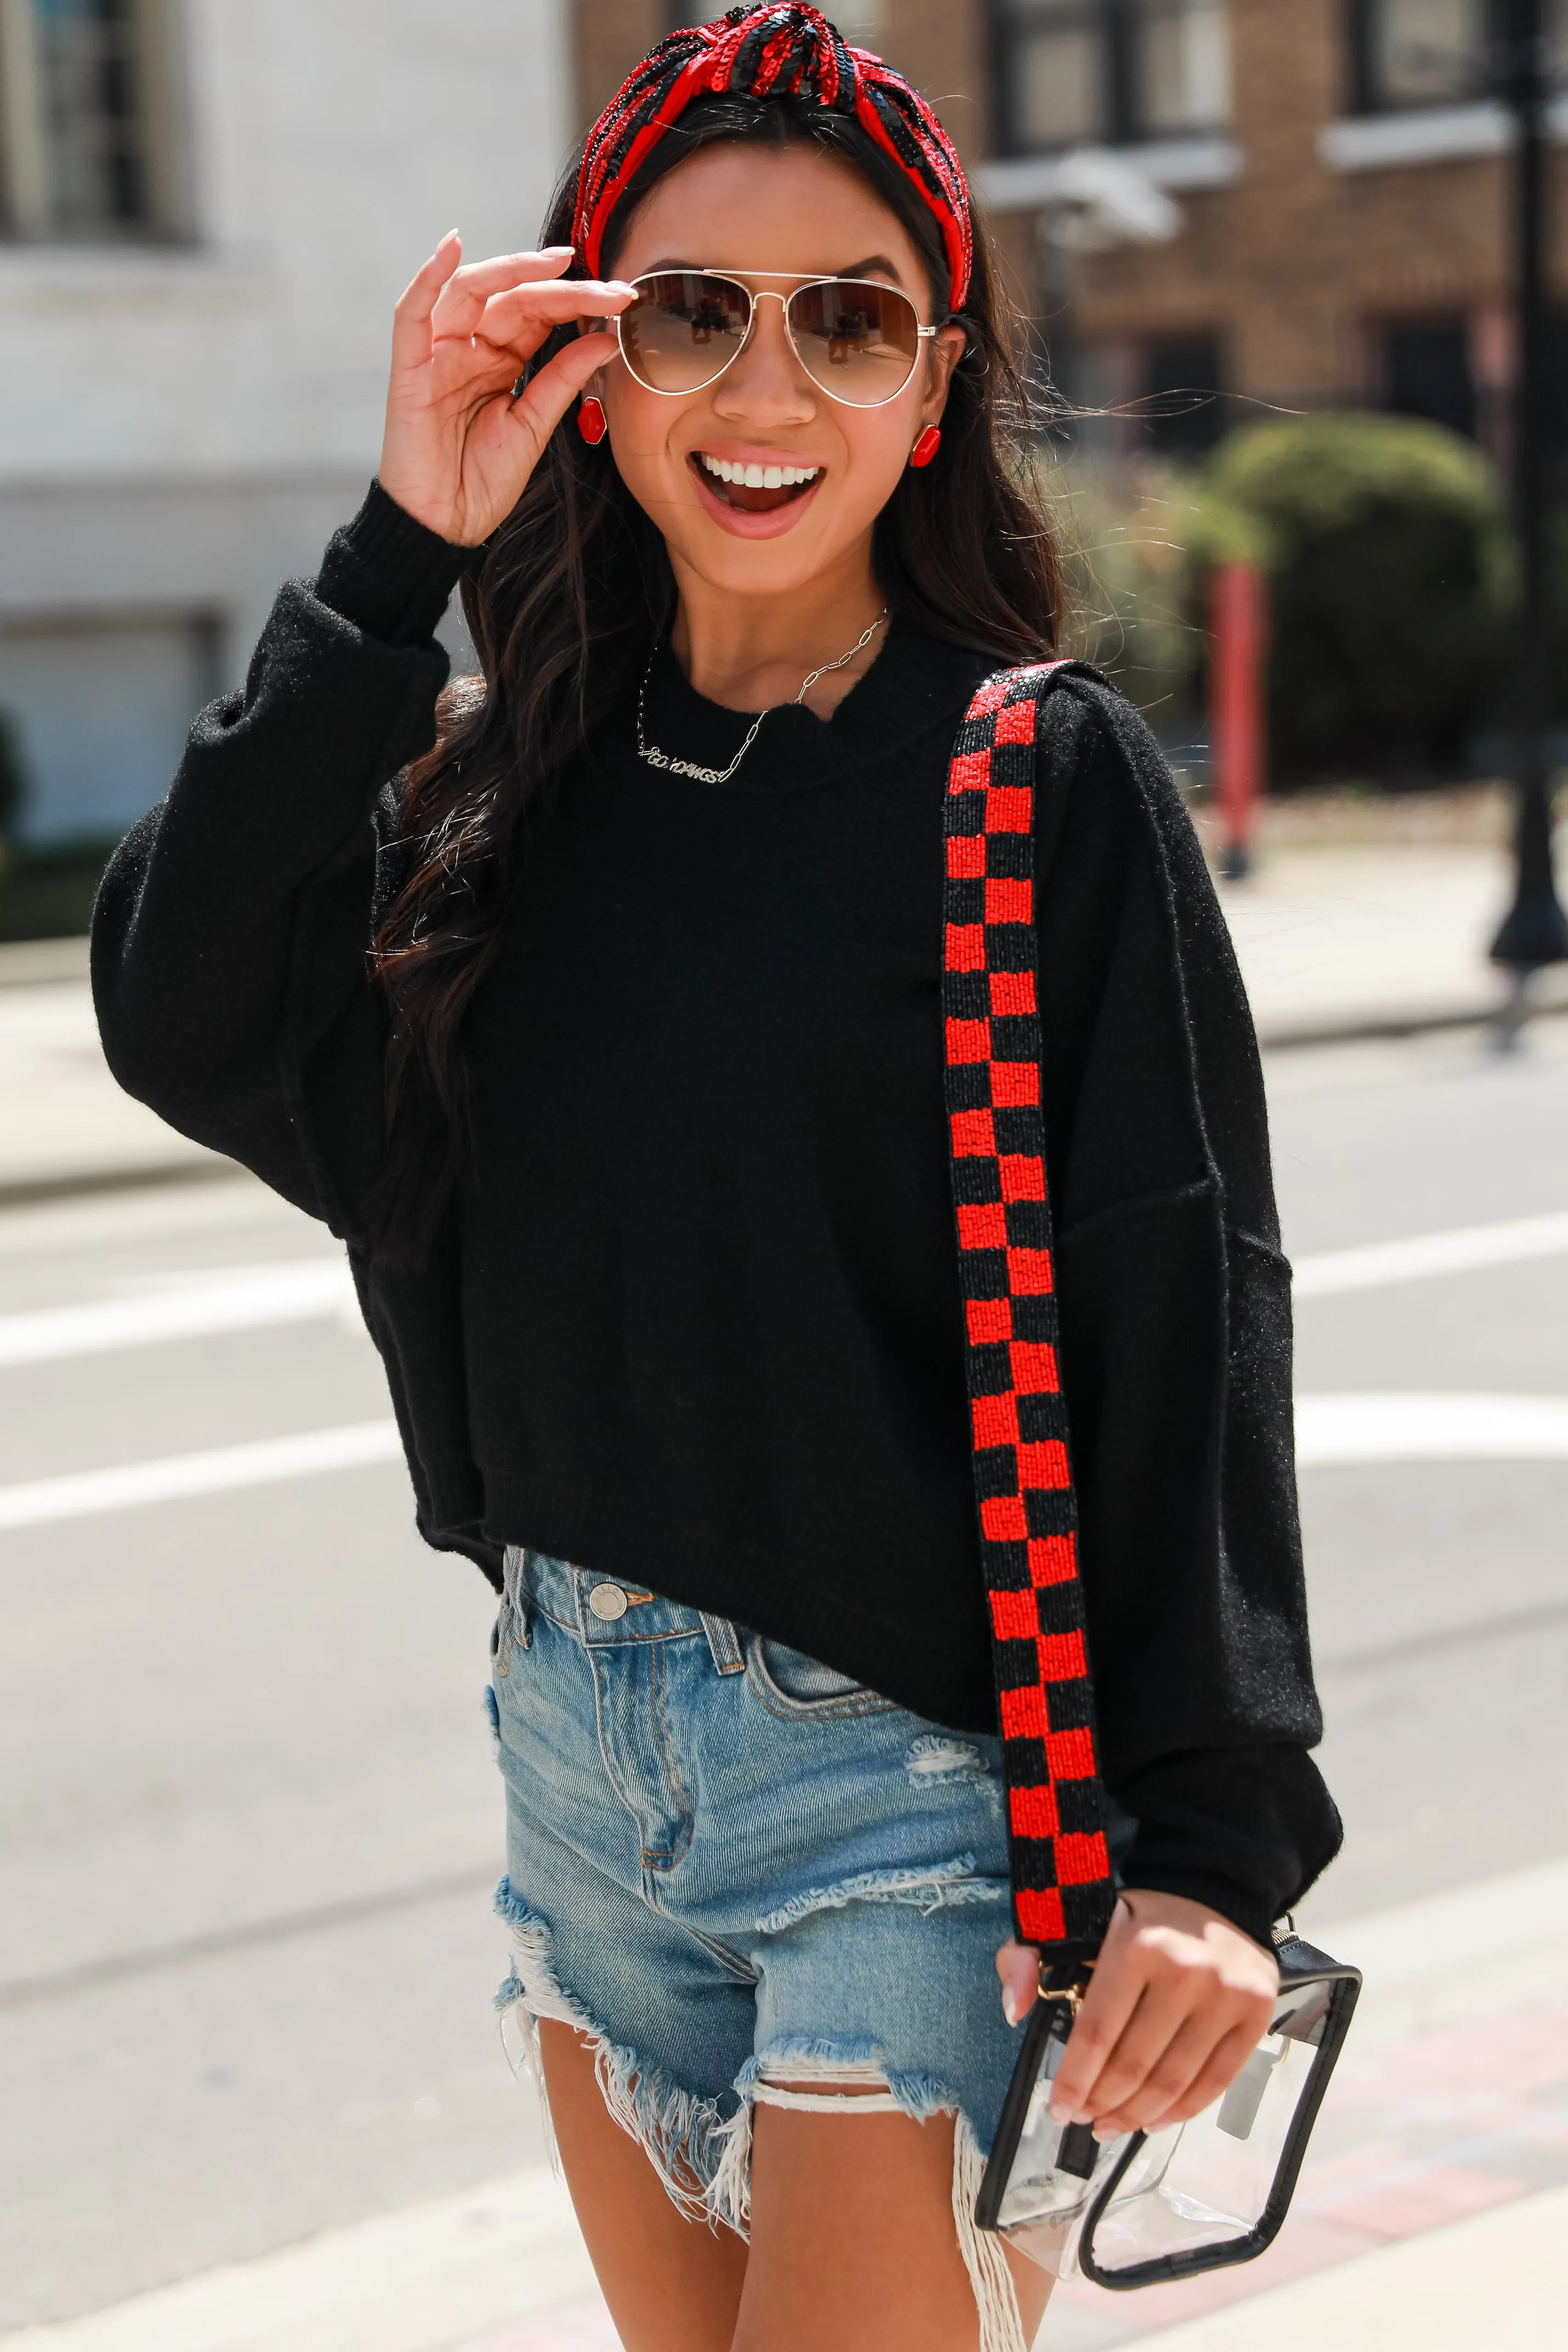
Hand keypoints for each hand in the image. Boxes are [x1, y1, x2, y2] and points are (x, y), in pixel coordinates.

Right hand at [378, 234, 635, 546]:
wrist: (445, 525)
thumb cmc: (482, 481)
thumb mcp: (534, 425)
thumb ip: (563, 379)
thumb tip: (605, 338)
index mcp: (500, 361)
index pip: (539, 315)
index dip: (578, 302)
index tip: (622, 299)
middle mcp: (469, 348)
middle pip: (513, 297)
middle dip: (561, 287)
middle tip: (609, 287)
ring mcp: (437, 354)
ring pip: (470, 292)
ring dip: (511, 269)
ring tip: (555, 262)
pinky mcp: (408, 368)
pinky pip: (412, 313)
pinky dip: (427, 277)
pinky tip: (452, 249)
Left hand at [994, 1889, 1277, 2138]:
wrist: (1214, 1889)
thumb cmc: (1138, 1916)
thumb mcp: (1074, 1917)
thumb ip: (1027, 1956)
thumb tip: (1015, 2009)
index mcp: (1136, 1945)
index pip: (1097, 2032)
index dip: (1074, 2079)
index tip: (1058, 2108)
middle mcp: (1186, 1971)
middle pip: (1135, 2065)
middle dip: (1101, 2102)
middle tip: (1082, 2119)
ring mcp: (1226, 1995)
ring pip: (1173, 2082)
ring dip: (1135, 2115)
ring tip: (1109, 2125)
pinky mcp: (1257, 2013)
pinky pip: (1215, 2081)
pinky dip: (1181, 2111)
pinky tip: (1152, 2121)